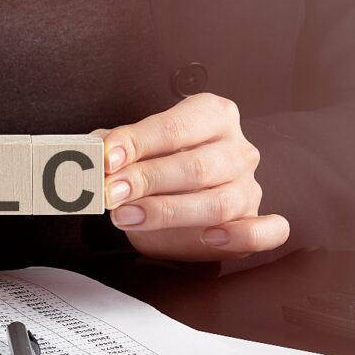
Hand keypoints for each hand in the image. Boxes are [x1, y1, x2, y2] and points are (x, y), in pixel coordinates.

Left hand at [100, 93, 288, 260]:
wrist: (188, 198)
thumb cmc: (162, 165)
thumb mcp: (138, 150)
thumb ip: (116, 147)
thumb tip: (89, 151)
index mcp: (212, 116)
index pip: (175, 126)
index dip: (138, 142)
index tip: (106, 157)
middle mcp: (237, 149)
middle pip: (197, 166)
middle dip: (147, 180)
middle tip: (110, 192)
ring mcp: (249, 186)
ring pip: (220, 202)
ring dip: (168, 212)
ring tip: (126, 217)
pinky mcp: (255, 220)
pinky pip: (265, 231)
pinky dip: (240, 236)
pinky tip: (209, 239)